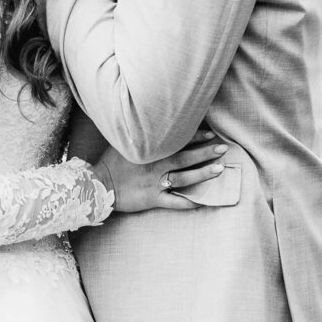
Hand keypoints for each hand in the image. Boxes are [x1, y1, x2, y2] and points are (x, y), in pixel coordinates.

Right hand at [91, 130, 229, 213]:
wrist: (97, 185)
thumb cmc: (109, 162)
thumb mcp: (123, 142)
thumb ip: (139, 133)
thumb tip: (149, 119)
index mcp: (149, 151)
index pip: (176, 142)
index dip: (195, 136)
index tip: (211, 133)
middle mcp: (155, 166)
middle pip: (185, 159)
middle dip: (205, 153)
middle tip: (223, 148)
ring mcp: (155, 184)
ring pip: (184, 179)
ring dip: (203, 174)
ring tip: (219, 169)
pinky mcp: (153, 199)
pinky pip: (174, 202)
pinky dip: (189, 202)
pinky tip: (203, 201)